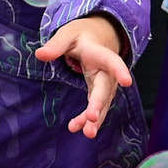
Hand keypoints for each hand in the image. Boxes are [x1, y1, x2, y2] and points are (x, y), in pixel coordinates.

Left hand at [34, 13, 133, 137]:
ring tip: (88, 133)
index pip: (112, 61)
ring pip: (103, 103)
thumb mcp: (67, 35)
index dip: (120, 71)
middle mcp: (106, 72)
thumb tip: (39, 54)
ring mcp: (105, 85)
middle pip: (105, 88)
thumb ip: (55, 45)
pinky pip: (96, 108)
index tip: (127, 81)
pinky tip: (75, 128)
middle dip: (99, 103)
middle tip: (92, 117)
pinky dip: (87, 119)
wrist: (95, 38)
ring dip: (96, 118)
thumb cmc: (80, 36)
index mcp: (100, 53)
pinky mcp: (99, 93)